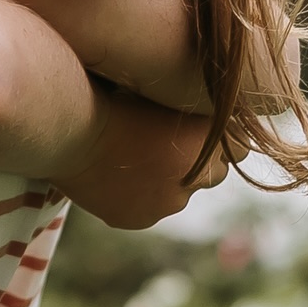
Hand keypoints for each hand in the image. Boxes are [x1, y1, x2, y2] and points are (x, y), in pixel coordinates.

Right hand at [57, 89, 225, 228]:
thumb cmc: (108, 89)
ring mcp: (167, 202)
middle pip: (214, 174)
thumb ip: (187, 103)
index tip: (201, 124)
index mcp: (208, 139)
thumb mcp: (157, 88)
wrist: (69, 125)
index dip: (219, 134)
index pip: (239, 145)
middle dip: (197, 161)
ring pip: (178, 194)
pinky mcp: (137, 219)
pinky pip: (146, 209)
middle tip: (166, 141)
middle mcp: (197, 176)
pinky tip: (112, 175)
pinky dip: (135, 196)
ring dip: (165, 181)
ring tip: (132, 157)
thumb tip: (205, 100)